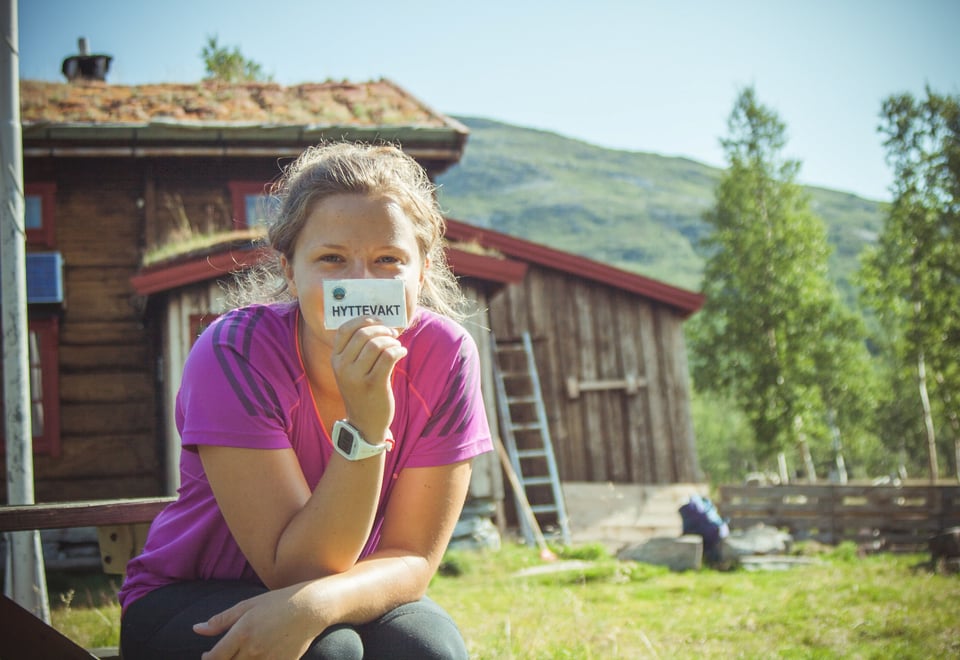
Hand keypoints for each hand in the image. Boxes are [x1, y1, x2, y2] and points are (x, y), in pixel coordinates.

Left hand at [193, 582, 322, 658]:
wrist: (309, 609)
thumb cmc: (276, 603)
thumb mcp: (247, 606)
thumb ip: (220, 620)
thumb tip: (196, 629)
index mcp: (242, 633)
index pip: (215, 657)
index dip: (207, 659)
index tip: (207, 655)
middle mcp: (253, 650)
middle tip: (224, 655)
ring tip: (241, 656)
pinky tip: (256, 657)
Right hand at [330, 317, 406, 440]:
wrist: (364, 423)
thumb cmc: (361, 391)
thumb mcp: (350, 370)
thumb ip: (357, 349)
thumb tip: (378, 323)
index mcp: (335, 359)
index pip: (345, 329)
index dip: (364, 319)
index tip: (378, 321)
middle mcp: (342, 367)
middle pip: (364, 334)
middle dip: (382, 329)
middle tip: (392, 333)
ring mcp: (357, 377)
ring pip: (377, 345)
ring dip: (391, 341)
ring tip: (397, 345)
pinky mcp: (374, 384)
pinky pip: (388, 357)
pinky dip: (398, 350)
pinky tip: (402, 353)